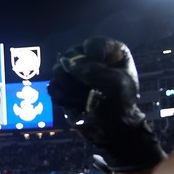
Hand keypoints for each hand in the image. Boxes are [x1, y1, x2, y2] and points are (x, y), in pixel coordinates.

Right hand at [48, 37, 163, 172]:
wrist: (112, 128)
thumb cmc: (121, 103)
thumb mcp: (115, 83)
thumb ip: (95, 71)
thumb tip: (69, 67)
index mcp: (110, 54)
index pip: (93, 44)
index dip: (92, 56)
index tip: (98, 68)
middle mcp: (92, 60)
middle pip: (70, 56)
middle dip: (76, 74)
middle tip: (86, 87)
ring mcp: (75, 75)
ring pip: (58, 71)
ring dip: (69, 88)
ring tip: (83, 99)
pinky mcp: (64, 89)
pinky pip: (53, 87)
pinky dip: (62, 98)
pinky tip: (76, 105)